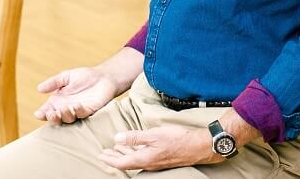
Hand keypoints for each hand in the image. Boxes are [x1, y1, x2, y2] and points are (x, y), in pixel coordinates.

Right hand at [34, 67, 119, 124]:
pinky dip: (78, 111)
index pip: (47, 110)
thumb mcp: (66, 76)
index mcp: (58, 101)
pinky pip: (82, 114)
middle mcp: (66, 108)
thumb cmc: (84, 77)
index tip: (38, 114)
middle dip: (52, 118)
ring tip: (63, 108)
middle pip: (56, 118)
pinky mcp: (89, 111)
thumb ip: (53, 82)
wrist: (104, 77)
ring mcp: (78, 111)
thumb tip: (39, 88)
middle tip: (50, 114)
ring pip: (68, 119)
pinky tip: (75, 106)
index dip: (42, 113)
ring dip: (64, 115)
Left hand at [98, 125, 218, 170]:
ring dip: (123, 154)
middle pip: (126, 162)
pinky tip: (133, 147)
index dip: (110, 160)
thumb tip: (117, 138)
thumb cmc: (177, 139)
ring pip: (134, 159)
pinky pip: (142, 157)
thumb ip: (135, 137)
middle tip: (103, 153)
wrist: (198, 147)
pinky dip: (134, 152)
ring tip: (115, 149)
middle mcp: (148, 163)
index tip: (101, 155)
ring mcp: (155, 162)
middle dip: (114, 157)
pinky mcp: (161, 158)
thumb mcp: (154, 135)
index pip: (122, 163)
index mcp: (144, 158)